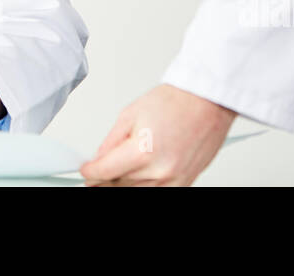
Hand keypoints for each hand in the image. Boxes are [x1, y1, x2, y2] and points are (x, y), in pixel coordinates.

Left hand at [79, 84, 236, 185]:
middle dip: (105, 179)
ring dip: (124, 184)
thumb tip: (99, 159)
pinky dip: (144, 185)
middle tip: (98, 172)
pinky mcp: (185, 183)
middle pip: (119, 185)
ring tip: (120, 169)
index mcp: (143, 152)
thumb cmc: (176, 102)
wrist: (207, 102)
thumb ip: (111, 141)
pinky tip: (140, 173)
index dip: (90, 173)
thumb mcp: (130, 114)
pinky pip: (157, 192)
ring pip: (137, 192)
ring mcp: (174, 180)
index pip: (105, 172)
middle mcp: (160, 171)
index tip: (86, 171)